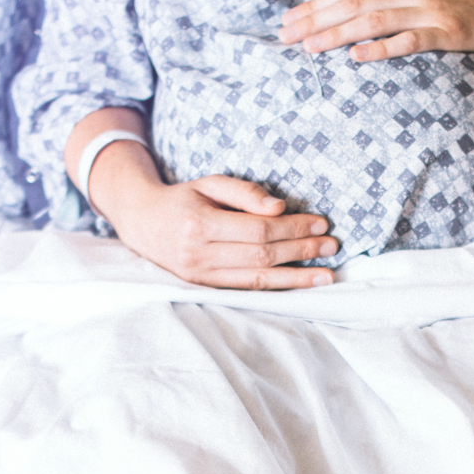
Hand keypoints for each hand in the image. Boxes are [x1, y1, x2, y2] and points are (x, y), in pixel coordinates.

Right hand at [98, 171, 339, 289]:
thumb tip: (279, 208)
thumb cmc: (183, 198)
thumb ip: (244, 193)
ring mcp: (200, 276)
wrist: (142, 223)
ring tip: (326, 275)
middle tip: (331, 245)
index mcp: (200, 223)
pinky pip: (247, 290)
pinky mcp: (204, 288)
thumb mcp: (210, 183)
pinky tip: (299, 286)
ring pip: (257, 280)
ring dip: (296, 278)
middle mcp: (198, 254)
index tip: (320, 222)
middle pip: (262, 256)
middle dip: (301, 251)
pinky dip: (276, 289)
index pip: (258, 229)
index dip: (293, 228)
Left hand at [277, 0, 473, 60]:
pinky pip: (410, 40)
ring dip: (338, 34)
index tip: (289, 20)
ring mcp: (430, 10)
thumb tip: (359, 8)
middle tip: (285, 37)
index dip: (316, 5)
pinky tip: (358, 57)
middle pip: (354, 3)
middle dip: (316, 20)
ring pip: (374, 20)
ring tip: (310, 47)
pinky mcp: (449, 32)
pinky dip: (382, 48)